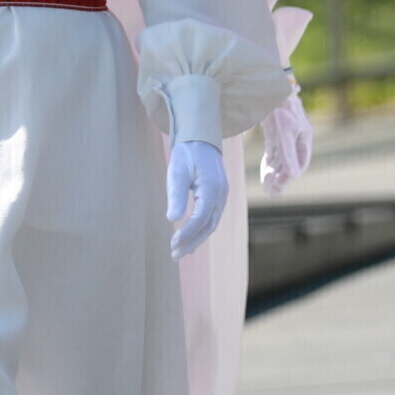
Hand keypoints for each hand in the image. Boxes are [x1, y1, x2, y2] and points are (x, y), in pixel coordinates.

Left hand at [165, 139, 227, 258]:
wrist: (201, 139)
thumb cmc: (187, 154)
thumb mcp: (177, 170)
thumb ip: (176, 194)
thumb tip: (172, 218)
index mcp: (212, 188)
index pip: (201, 217)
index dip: (187, 233)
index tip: (173, 243)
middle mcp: (221, 195)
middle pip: (209, 226)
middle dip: (192, 242)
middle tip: (174, 255)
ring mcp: (222, 196)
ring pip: (211, 224)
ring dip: (196, 239)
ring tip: (180, 252)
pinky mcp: (218, 197)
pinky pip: (211, 218)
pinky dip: (201, 231)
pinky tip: (190, 241)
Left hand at [259, 92, 313, 193]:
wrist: (267, 86)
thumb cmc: (280, 106)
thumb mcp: (284, 132)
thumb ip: (288, 154)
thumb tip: (293, 176)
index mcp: (304, 137)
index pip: (300, 162)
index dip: (291, 174)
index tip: (280, 184)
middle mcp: (296, 137)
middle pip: (290, 162)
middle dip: (281, 177)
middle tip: (272, 192)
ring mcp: (285, 135)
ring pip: (281, 159)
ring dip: (275, 172)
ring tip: (267, 187)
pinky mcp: (274, 132)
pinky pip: (273, 152)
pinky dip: (270, 162)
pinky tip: (266, 172)